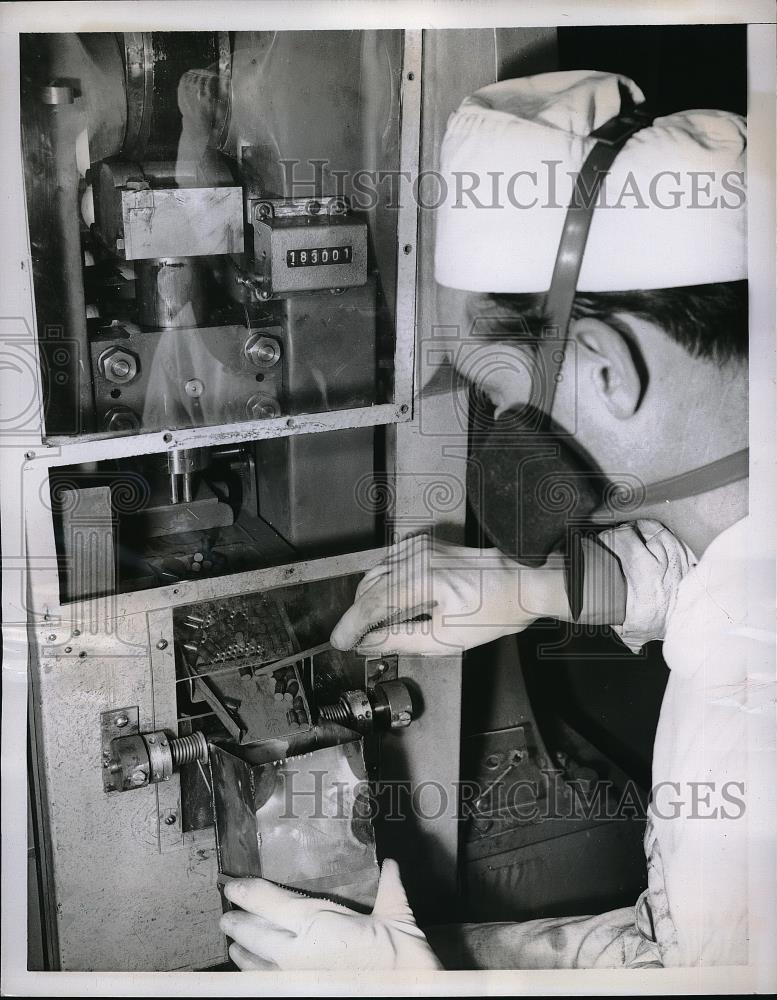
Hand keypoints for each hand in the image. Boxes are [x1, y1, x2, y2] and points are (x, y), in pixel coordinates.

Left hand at [220, 859, 441, 970]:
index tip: (232, 886)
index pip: (267, 902)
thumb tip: (391, 865)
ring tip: (235, 944)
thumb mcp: (396, 916)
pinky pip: (267, 984)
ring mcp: (293, 978)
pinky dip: (256, 976)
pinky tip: (255, 972)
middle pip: (252, 933)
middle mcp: (296, 950)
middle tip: (226, 915)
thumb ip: (389, 888)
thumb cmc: (399, 955)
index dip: (246, 892)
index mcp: (314, 921)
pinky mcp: (297, 994)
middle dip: (236, 922)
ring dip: (242, 951)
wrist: (402, 990)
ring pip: (254, 963)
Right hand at [330, 533, 564, 655]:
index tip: (340, 642)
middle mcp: (416, 556)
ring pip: (375, 573)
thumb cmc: (493, 610)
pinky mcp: (423, 544)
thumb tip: (369, 643)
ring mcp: (419, 546)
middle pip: (369, 586)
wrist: (520, 582)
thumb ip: (402, 639)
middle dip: (358, 614)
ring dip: (368, 599)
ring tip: (370, 626)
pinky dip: (382, 584)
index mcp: (422, 579)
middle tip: (354, 640)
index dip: (351, 625)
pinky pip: (389, 564)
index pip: (371, 603)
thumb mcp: (447, 638)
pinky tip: (388, 602)